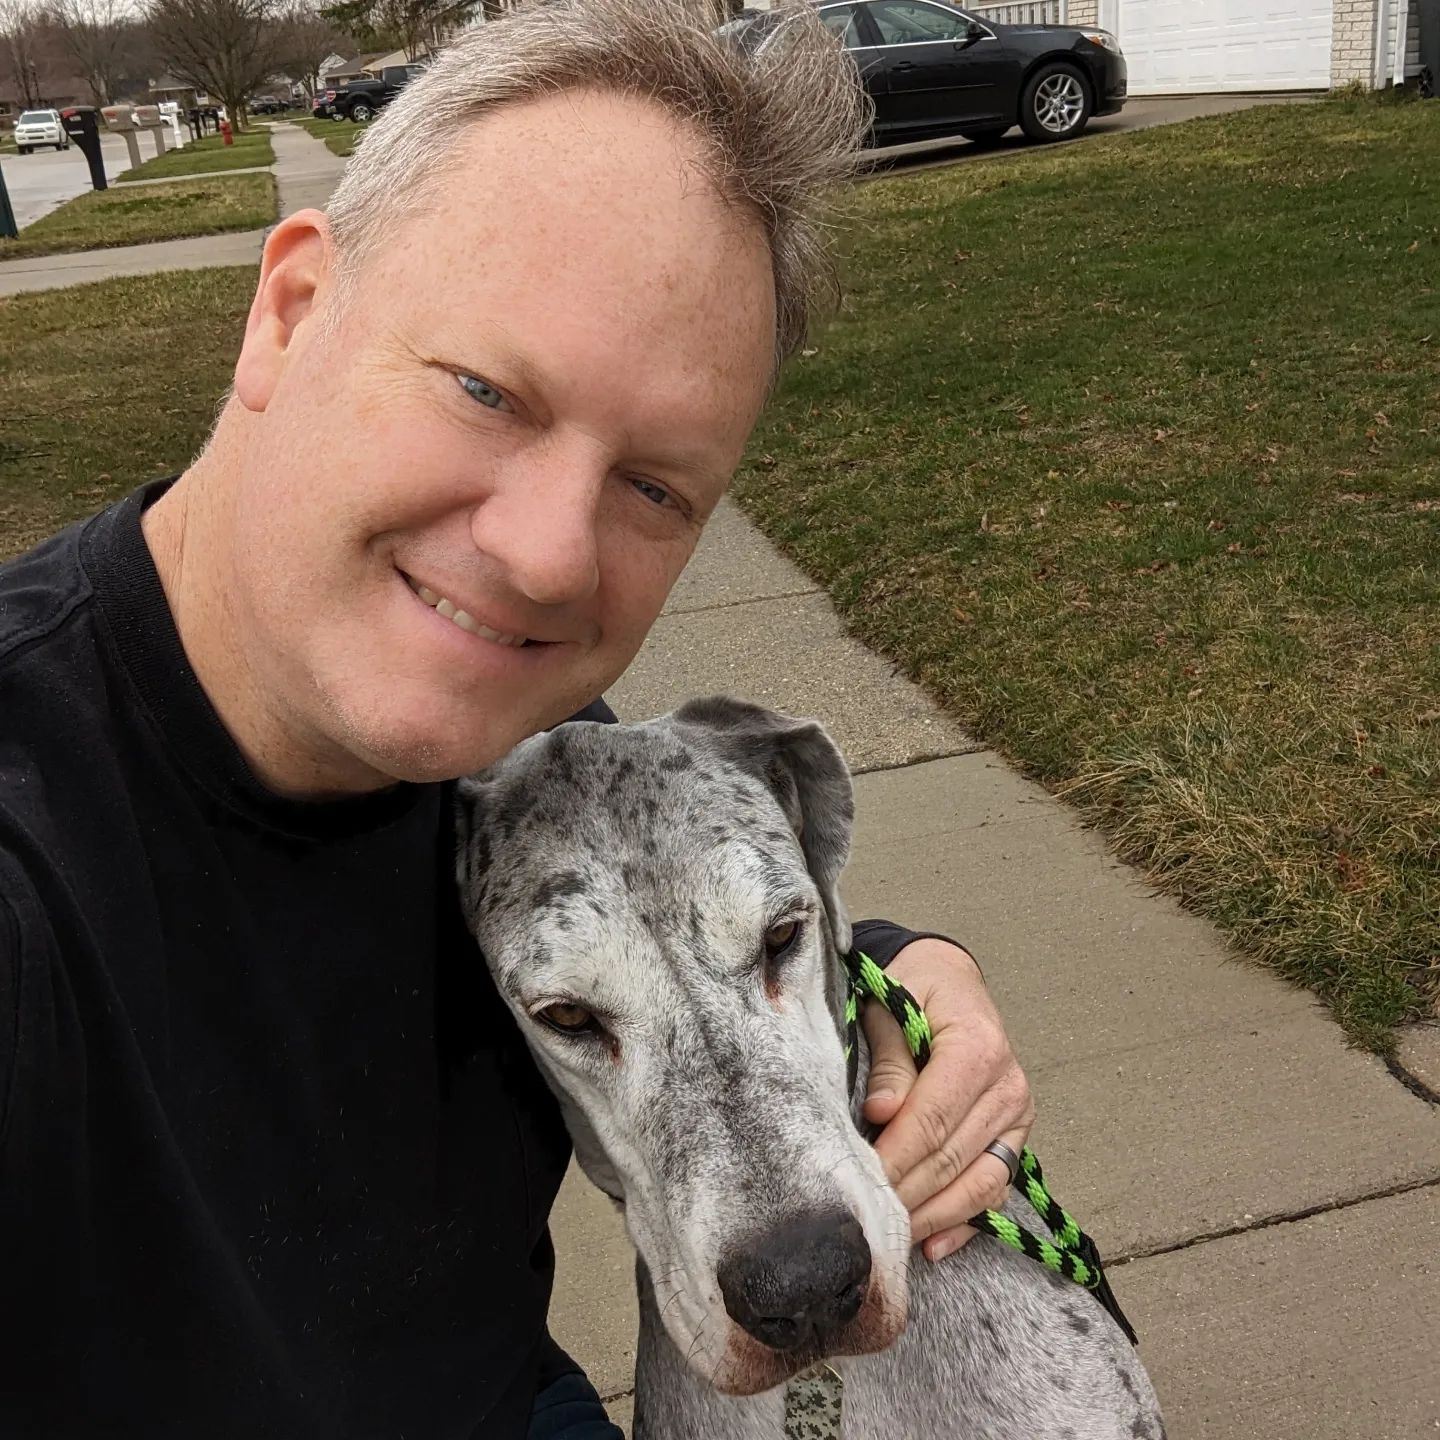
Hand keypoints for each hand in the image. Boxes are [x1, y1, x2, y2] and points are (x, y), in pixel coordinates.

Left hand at [862, 938, 1033, 1261]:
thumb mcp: (892, 1004)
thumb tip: (881, 1112)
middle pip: (953, 1156)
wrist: (948, 978)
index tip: (860, 1183)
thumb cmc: (912, 988)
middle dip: (907, 1192)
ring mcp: (1018, 1115)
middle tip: (866, 1220)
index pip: (933, 1118)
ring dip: (934, 1217)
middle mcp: (1008, 1085)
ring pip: (978, 1182)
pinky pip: (993, 1188)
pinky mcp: (1015, 1137)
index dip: (896, 1156)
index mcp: (978, 1047)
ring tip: (893, 1239)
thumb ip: (890, 1061)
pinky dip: (963, 1222)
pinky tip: (932, 1245)